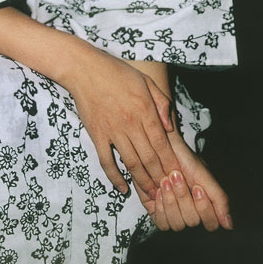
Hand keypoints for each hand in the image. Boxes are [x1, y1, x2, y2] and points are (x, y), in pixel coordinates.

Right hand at [64, 47, 179, 199]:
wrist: (84, 68)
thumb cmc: (116, 72)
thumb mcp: (145, 80)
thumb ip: (161, 102)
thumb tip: (170, 127)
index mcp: (144, 109)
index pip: (161, 143)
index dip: (170, 163)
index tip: (178, 176)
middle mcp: (130, 122)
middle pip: (149, 158)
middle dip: (160, 178)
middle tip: (167, 191)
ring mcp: (112, 130)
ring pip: (130, 163)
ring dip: (142, 182)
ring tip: (150, 195)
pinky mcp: (97, 135)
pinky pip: (106, 161)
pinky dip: (115, 177)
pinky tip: (122, 188)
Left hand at [137, 132, 232, 230]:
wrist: (163, 148)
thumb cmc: (185, 160)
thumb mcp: (205, 176)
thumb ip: (219, 199)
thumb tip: (229, 225)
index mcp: (206, 206)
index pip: (211, 224)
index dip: (204, 208)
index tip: (197, 188)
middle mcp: (191, 213)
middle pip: (192, 222)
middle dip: (184, 197)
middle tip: (177, 176)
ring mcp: (175, 215)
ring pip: (177, 224)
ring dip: (171, 200)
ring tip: (166, 180)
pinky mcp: (160, 215)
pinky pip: (162, 223)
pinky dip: (161, 207)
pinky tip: (159, 191)